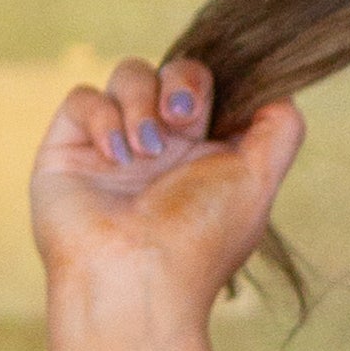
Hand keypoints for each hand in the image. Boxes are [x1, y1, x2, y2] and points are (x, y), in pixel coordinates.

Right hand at [29, 53, 302, 324]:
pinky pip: (84, 98)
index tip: (215, 112)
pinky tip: (116, 159)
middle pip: (174, 69)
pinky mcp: (69, 149)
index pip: (214, 88)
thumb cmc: (199, 238)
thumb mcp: (259, 181)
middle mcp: (163, 148)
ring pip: (129, 74)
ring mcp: (115, 146)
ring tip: (146, 151)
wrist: (136, 281)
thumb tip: (278, 86)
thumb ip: (280, 129)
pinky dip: (103, 119)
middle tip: (182, 118)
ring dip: (142, 103)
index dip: (216, 85)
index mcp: (206, 155)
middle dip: (183, 82)